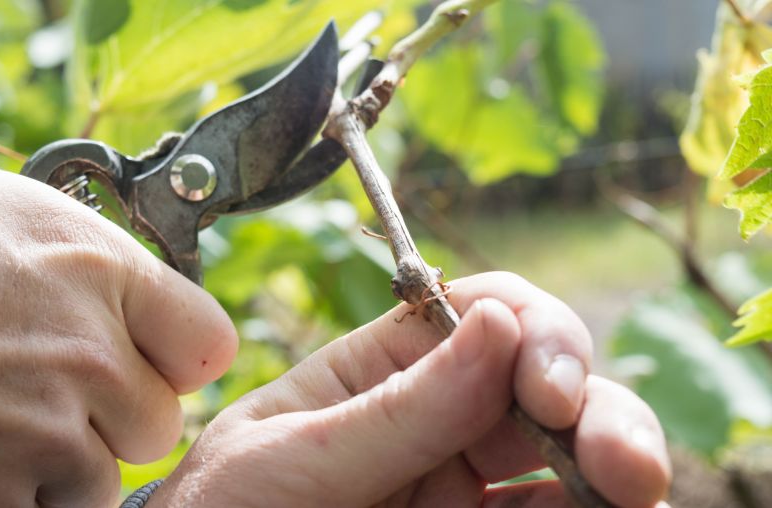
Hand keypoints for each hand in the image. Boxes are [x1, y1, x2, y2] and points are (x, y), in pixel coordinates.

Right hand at [0, 158, 237, 506]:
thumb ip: (121, 281)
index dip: (174, 360)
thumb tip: (173, 336)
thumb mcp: (38, 222)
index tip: (143, 358)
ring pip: (97, 485)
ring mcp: (32, 434)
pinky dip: (10, 493)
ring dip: (59, 470)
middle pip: (157, 427)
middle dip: (112, 419)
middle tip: (44, 390)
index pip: (208, 348)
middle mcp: (85, 359)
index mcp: (106, 279)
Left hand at [151, 272, 670, 507]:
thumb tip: (498, 320)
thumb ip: (396, 405)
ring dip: (615, 460)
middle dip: (595, 406)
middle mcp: (438, 418)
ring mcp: (464, 485)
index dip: (534, 331)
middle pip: (544, 384)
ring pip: (567, 455)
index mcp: (385, 370)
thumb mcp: (291, 457)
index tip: (549, 386)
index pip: (481, 314)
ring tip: (633, 485)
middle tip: (623, 457)